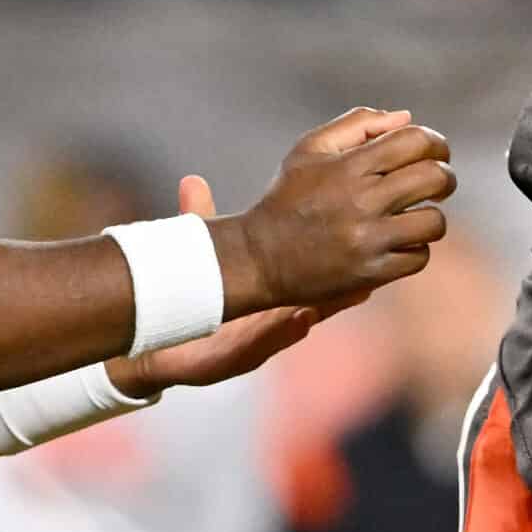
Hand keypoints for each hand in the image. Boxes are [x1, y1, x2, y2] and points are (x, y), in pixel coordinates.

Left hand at [110, 176, 366, 396]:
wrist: (157, 345)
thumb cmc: (182, 300)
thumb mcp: (194, 258)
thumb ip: (197, 217)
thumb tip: (191, 178)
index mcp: (267, 284)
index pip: (305, 261)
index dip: (331, 242)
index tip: (355, 216)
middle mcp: (271, 308)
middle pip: (318, 288)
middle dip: (347, 273)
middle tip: (375, 251)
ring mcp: (261, 331)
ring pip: (305, 316)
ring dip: (327, 304)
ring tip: (357, 288)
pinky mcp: (243, 353)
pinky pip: (274, 343)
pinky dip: (287, 333)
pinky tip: (303, 320)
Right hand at [212, 107, 453, 311]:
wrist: (259, 257)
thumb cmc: (287, 198)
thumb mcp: (310, 149)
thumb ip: (358, 125)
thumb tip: (406, 118)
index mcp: (348, 166)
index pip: (414, 141)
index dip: (434, 142)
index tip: (434, 151)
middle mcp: (361, 201)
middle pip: (433, 178)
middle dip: (444, 177)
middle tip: (436, 182)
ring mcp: (368, 240)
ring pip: (433, 222)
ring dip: (431, 217)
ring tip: (416, 216)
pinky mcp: (371, 273)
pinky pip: (419, 258)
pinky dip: (415, 249)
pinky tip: (398, 242)